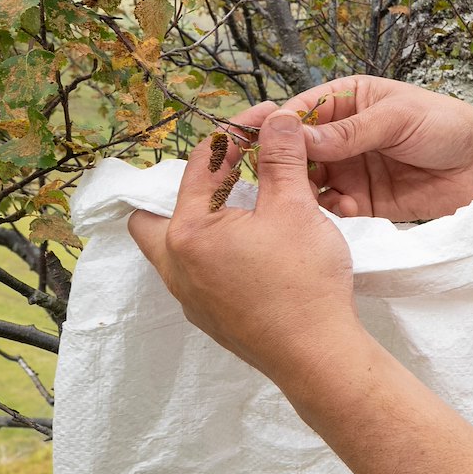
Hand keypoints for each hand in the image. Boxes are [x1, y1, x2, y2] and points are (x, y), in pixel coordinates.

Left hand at [128, 109, 358, 383]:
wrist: (317, 354)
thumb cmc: (303, 280)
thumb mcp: (296, 208)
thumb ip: (282, 159)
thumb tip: (278, 120)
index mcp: (188, 232)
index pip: (203, 165)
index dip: (237, 134)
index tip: (266, 119)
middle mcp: (175, 266)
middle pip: (155, 215)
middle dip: (188, 188)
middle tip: (227, 173)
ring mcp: (190, 297)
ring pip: (176, 247)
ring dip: (203, 222)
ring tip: (243, 208)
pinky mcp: (210, 318)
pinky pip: (198, 273)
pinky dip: (216, 252)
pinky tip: (253, 250)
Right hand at [264, 75, 472, 222]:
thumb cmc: (446, 126)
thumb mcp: (397, 118)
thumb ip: (350, 131)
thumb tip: (299, 138)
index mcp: (350, 100)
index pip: (302, 111)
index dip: (277, 125)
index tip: (256, 141)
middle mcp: (344, 135)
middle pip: (299, 151)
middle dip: (287, 165)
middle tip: (280, 180)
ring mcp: (353, 169)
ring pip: (312, 182)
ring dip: (307, 191)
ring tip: (308, 200)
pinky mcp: (365, 201)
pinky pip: (337, 207)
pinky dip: (333, 211)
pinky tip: (342, 211)